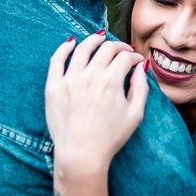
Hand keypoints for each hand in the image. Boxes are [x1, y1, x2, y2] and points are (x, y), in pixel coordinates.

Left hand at [44, 31, 147, 195]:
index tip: (136, 62)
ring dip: (94, 40)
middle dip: (119, 47)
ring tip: (99, 38)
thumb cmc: (110, 139)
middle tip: (122, 51)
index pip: (125, 57)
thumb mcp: (135, 114)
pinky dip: (64, 48)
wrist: (81, 156)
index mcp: (111, 81)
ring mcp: (69, 80)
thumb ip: (141, 87)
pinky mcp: (54, 87)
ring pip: (82, 48)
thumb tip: (142, 67)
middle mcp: (90, 76)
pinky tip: (71, 43)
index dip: (134, 57)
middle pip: (106, 49)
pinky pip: (56, 60)